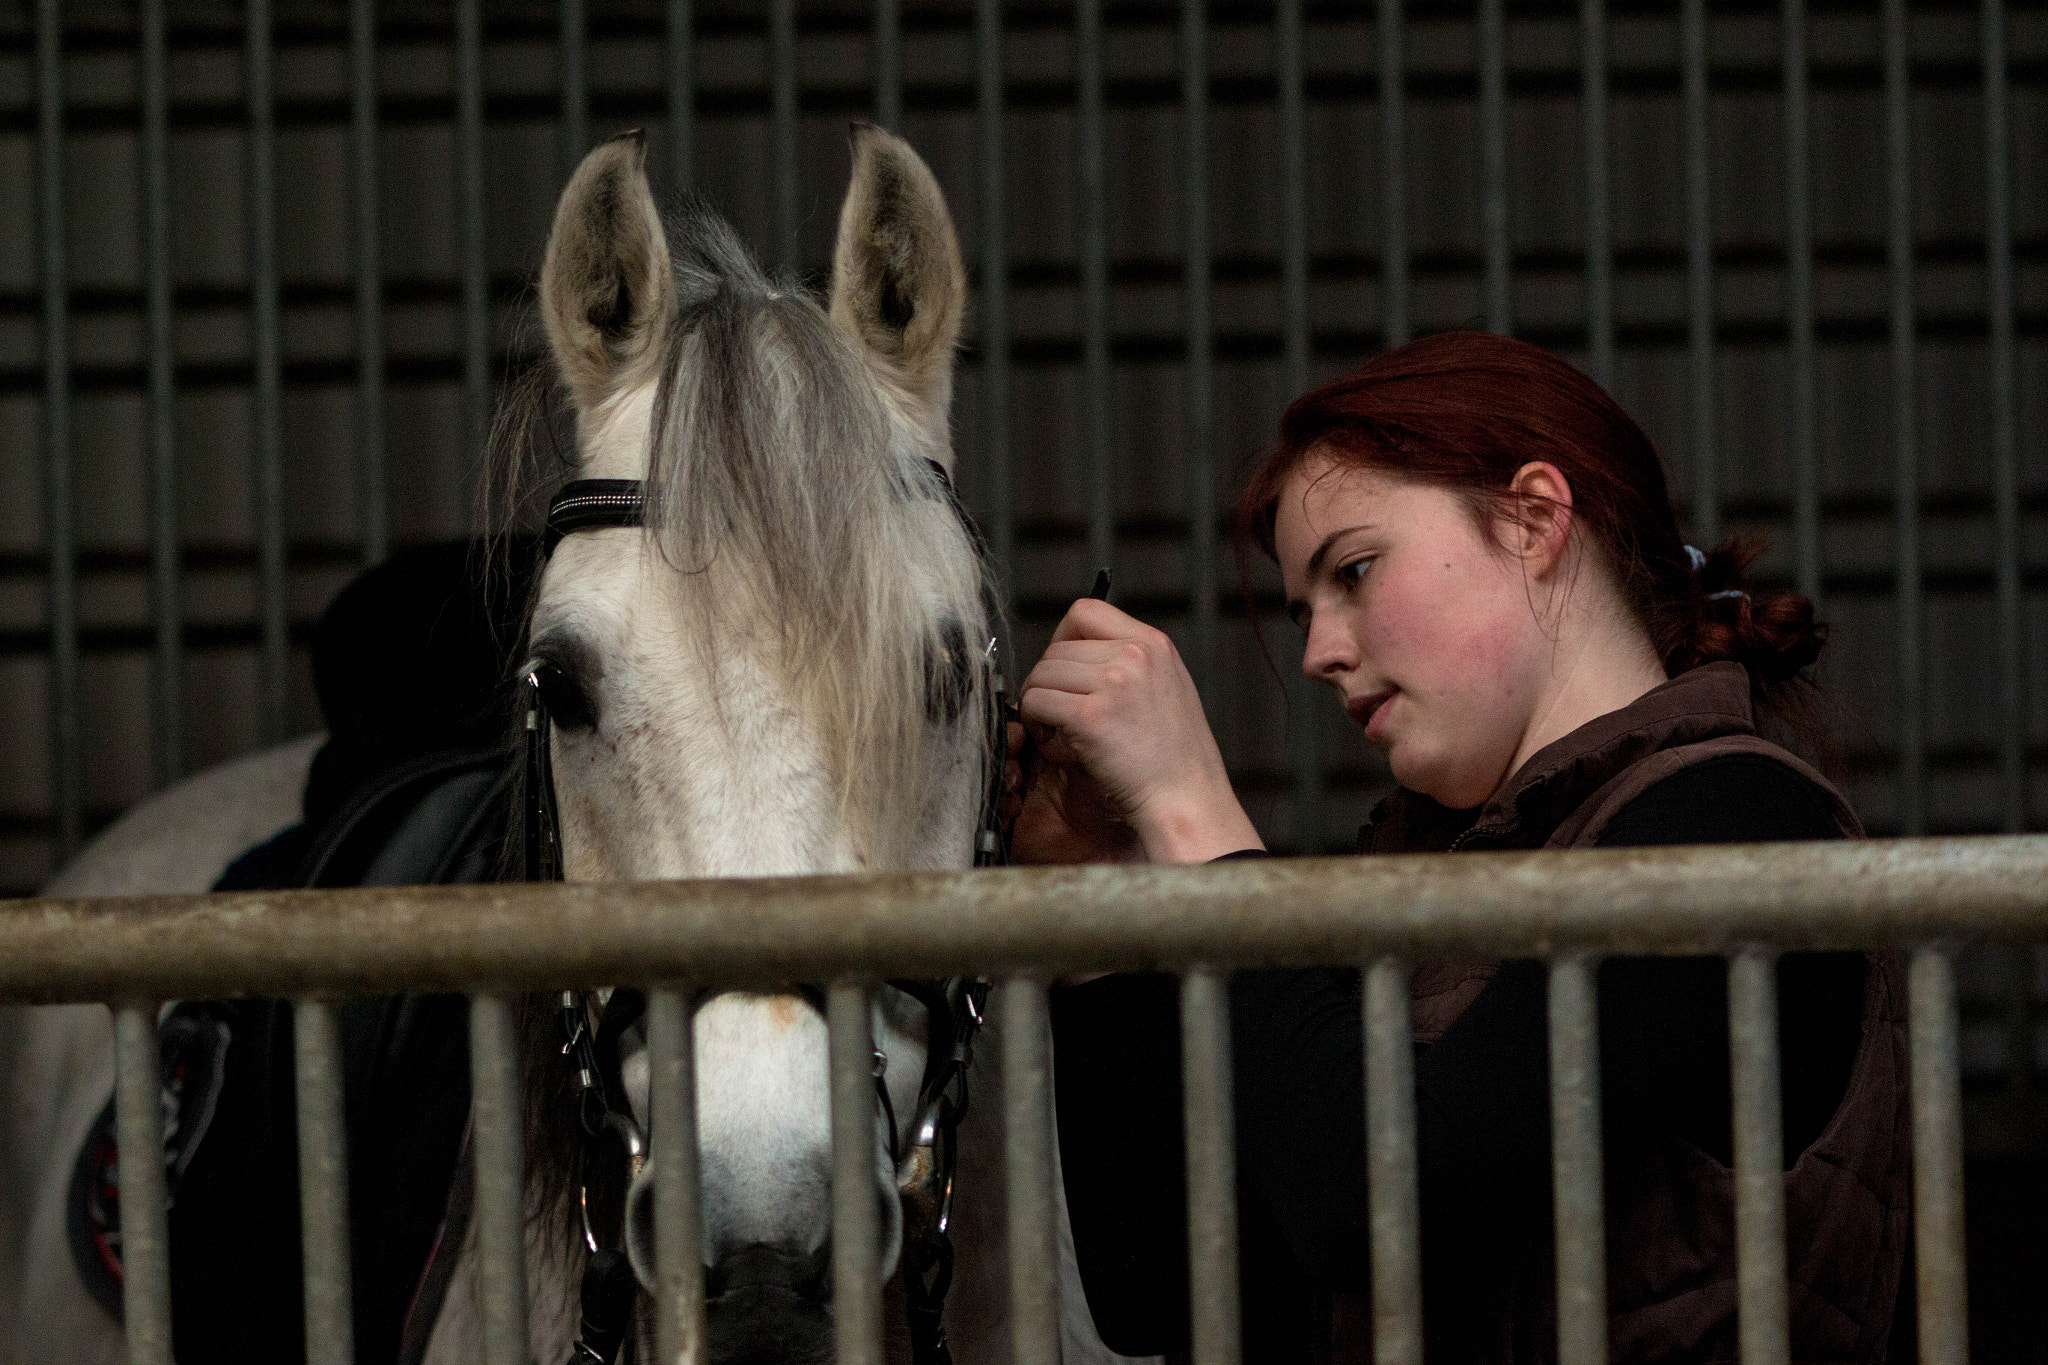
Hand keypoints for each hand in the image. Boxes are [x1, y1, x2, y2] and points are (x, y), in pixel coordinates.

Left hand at [1016, 598, 1262, 863]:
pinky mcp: (1090, 716)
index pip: (1085, 611)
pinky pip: (1035, 703)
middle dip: (1050, 682)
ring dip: (1041, 706)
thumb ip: (1129, 663)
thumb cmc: (1174, 760)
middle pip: (1055, 648)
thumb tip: (1071, 655)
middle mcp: (1134, 655)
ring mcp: (1113, 683)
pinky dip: (1037, 727)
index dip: (1062, 639)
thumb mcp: (1167, 688)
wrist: (1187, 801)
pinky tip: (1061, 749)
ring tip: (1063, 736)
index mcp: (1153, 644)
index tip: (1066, 671)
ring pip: (1040, 675)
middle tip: (1061, 717)